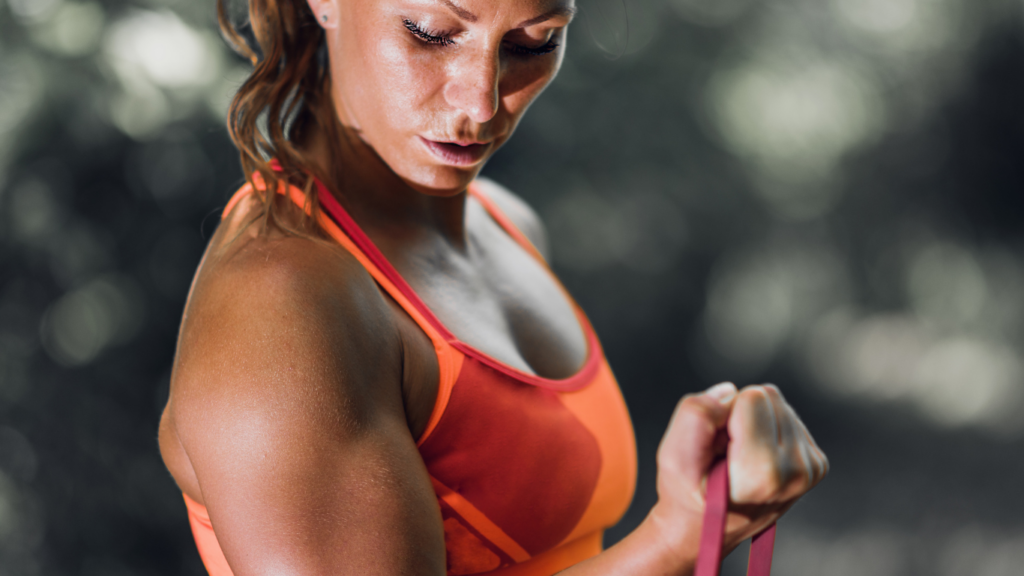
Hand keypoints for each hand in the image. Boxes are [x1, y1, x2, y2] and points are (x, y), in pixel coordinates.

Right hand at [649, 382, 828, 564]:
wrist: (703, 530)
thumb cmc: (687, 493)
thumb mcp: (674, 457)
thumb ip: (695, 416)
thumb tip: (729, 391)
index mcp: (763, 474)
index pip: (753, 397)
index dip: (723, 413)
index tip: (716, 447)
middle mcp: (796, 472)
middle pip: (768, 396)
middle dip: (739, 415)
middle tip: (725, 452)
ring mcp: (810, 470)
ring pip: (778, 403)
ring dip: (751, 422)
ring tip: (736, 457)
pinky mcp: (816, 464)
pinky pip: (788, 417)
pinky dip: (766, 430)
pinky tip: (753, 457)